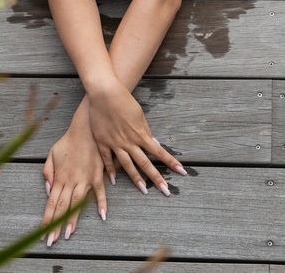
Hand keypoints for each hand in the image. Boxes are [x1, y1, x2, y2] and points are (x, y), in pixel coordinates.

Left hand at [41, 114, 107, 246]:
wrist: (85, 128)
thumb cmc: (68, 141)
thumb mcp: (52, 154)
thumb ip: (48, 172)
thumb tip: (48, 189)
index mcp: (59, 177)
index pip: (51, 203)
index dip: (47, 219)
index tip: (43, 233)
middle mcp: (71, 181)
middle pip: (61, 207)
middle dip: (55, 225)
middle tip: (52, 241)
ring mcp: (85, 179)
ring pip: (77, 203)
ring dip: (72, 219)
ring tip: (69, 234)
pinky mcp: (97, 174)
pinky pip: (99, 192)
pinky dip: (101, 203)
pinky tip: (102, 216)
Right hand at [86, 79, 185, 195]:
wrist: (104, 93)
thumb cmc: (124, 101)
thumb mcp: (139, 114)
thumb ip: (145, 130)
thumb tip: (153, 142)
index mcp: (141, 134)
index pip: (159, 152)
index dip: (171, 162)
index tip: (182, 172)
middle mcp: (129, 142)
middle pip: (145, 164)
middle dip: (157, 178)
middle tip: (166, 191)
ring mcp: (115, 143)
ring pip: (127, 165)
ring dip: (137, 179)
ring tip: (144, 191)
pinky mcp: (102, 142)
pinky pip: (107, 160)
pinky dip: (110, 171)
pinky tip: (113, 181)